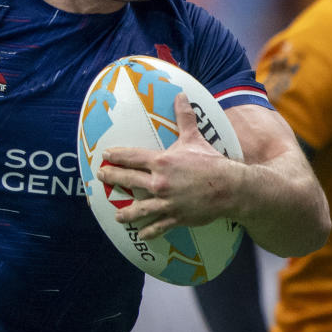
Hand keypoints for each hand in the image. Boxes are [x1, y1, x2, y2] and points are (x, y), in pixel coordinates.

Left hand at [97, 92, 238, 239]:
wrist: (230, 187)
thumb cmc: (211, 161)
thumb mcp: (194, 138)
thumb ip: (185, 118)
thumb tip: (181, 95)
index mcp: (161, 162)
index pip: (132, 157)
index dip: (116, 156)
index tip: (105, 156)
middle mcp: (159, 182)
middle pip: (129, 180)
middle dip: (112, 178)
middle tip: (101, 177)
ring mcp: (166, 201)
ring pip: (140, 208)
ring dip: (126, 213)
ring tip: (117, 216)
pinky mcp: (176, 216)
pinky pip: (158, 225)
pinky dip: (149, 231)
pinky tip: (141, 235)